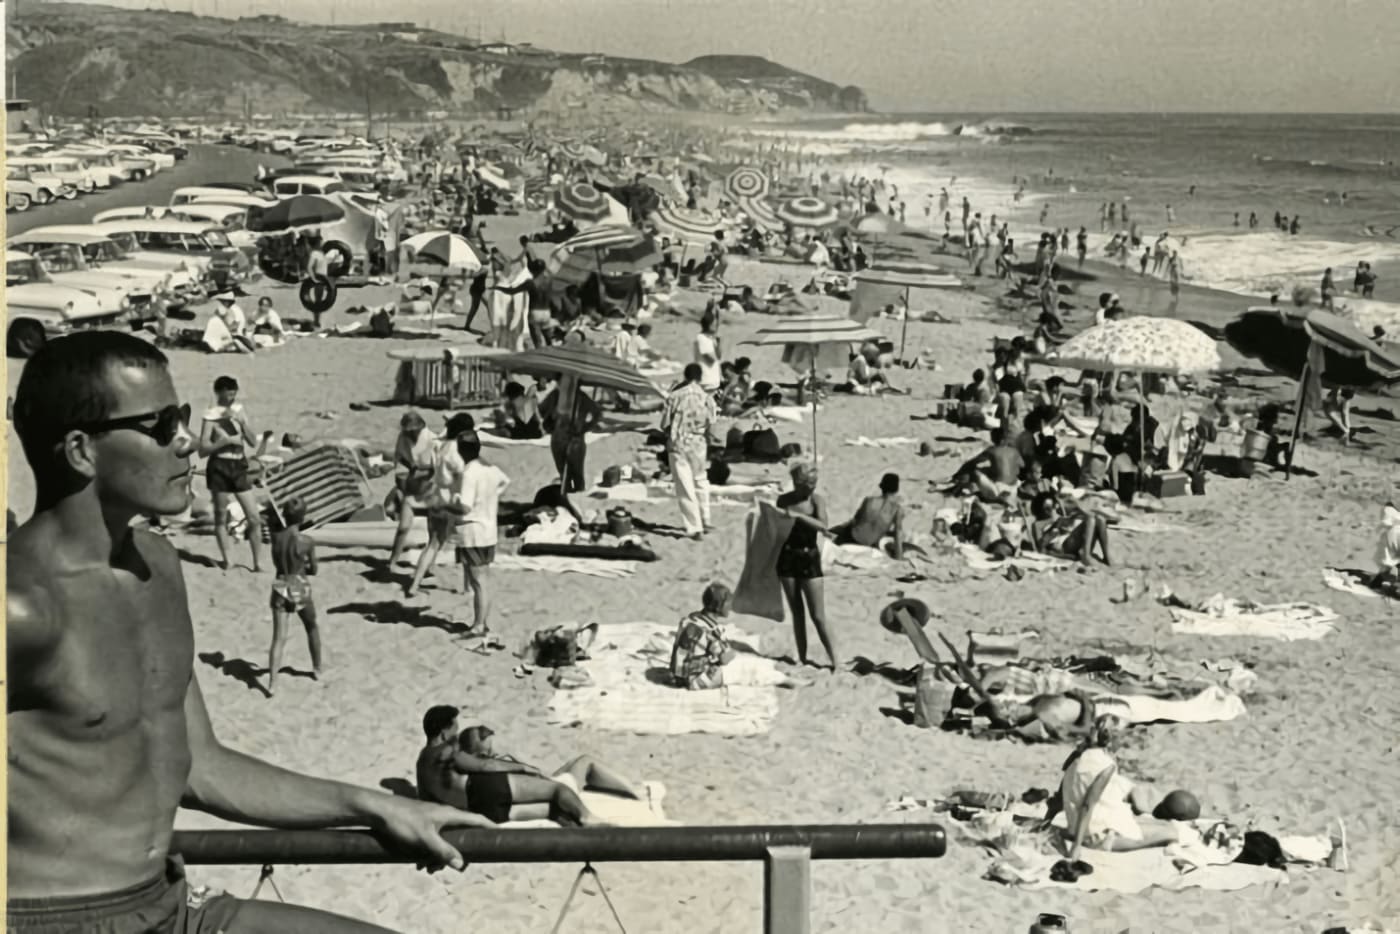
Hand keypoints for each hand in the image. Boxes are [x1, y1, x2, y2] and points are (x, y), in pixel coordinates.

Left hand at [362, 794, 491, 872]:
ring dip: (441, 856)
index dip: (491, 828)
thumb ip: (444, 852)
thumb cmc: (403, 821)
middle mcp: (445, 815)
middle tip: (455, 867)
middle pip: (462, 834)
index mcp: (450, 815)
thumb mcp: (425, 839)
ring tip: (428, 868)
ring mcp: (433, 819)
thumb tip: (461, 864)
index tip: (501, 836)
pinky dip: (430, 852)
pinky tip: (419, 862)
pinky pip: (433, 840)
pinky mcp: (422, 824)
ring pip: (446, 840)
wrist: (379, 812)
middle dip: (459, 852)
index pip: (478, 820)